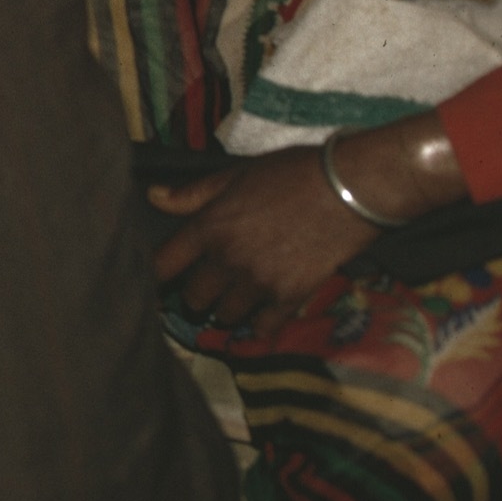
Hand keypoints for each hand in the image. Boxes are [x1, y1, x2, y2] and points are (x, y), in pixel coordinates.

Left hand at [149, 112, 466, 336]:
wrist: (349, 189)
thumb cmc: (290, 174)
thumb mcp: (234, 176)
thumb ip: (192, 194)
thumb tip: (152, 197)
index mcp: (209, 228)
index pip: (163, 265)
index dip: (155, 275)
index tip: (157, 281)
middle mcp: (228, 260)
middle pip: (194, 297)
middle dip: (195, 294)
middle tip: (202, 289)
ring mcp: (259, 282)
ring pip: (225, 315)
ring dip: (225, 310)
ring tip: (230, 301)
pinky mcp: (291, 297)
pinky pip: (264, 326)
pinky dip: (258, 326)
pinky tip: (258, 322)